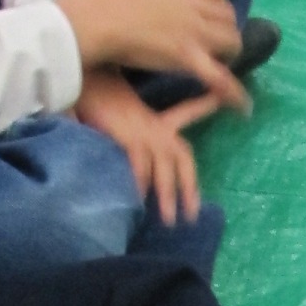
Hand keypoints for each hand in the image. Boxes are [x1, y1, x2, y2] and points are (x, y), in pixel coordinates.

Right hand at [54, 0, 248, 108]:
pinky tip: (243, 108)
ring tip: (222, 68)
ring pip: (230, 41)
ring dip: (230, 55)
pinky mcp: (186, 54)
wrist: (98, 19)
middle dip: (226, 31)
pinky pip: (218, 76)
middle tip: (217, 48)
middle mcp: (192, 4)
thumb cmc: (104, 4)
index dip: (218, 5)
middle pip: (228, 16)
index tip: (212, 17)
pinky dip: (234, 92)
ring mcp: (193, 29)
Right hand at [76, 72, 234, 226]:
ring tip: (170, 221)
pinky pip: (141, 165)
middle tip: (193, 214)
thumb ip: (125, 145)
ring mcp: (145, 131)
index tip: (223, 108)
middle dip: (189, 186)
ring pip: (165, 166)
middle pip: (183, 156)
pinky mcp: (130, 137)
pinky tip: (140, 201)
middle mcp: (155, 126)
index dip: (206, 109)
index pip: (188, 112)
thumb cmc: (96, 101)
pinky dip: (141, 183)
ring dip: (168, 194)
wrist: (83, 84)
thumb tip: (127, 171)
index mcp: (155, 121)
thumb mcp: (118, 119)